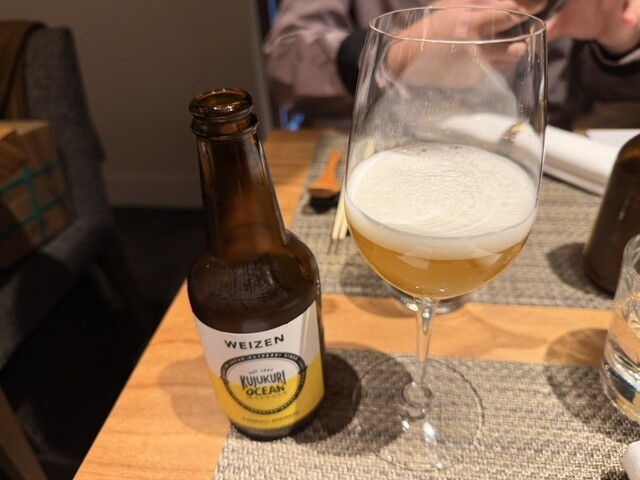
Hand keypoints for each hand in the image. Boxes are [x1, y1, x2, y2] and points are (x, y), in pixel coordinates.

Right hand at [386, 1, 535, 87]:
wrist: (407, 58)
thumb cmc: (430, 27)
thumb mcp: (452, 5)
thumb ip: (481, 3)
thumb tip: (508, 3)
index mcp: (471, 22)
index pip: (512, 14)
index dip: (529, 9)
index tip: (542, 5)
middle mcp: (476, 46)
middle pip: (518, 42)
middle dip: (526, 35)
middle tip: (530, 28)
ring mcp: (474, 66)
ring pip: (509, 59)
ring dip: (515, 50)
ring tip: (513, 43)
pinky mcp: (471, 79)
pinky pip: (494, 70)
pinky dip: (495, 62)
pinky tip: (487, 56)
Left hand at [546, 0, 639, 54]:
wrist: (614, 28)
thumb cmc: (588, 20)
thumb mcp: (565, 25)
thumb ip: (548, 28)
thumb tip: (526, 37)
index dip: (565, 0)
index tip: (561, 3)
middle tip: (581, 1)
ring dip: (611, 0)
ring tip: (605, 3)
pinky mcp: (632, 4)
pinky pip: (635, 5)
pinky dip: (632, 12)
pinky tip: (626, 21)